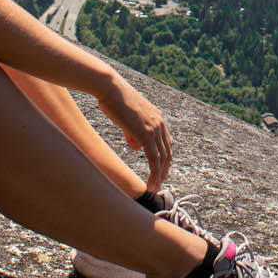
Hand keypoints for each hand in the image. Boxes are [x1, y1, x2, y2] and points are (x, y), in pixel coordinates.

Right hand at [96, 76, 171, 193]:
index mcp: (157, 118)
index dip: (163, 159)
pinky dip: (154, 174)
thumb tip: (136, 148)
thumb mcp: (126, 119)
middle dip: (164, 170)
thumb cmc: (113, 101)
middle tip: (158, 184)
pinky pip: (154, 159)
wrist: (109, 88)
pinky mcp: (146, 134)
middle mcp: (159, 123)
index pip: (165, 143)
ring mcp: (154, 128)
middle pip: (167, 152)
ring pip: (162, 158)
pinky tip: (151, 184)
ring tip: (154, 188)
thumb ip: (133, 134)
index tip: (159, 171)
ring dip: (159, 176)